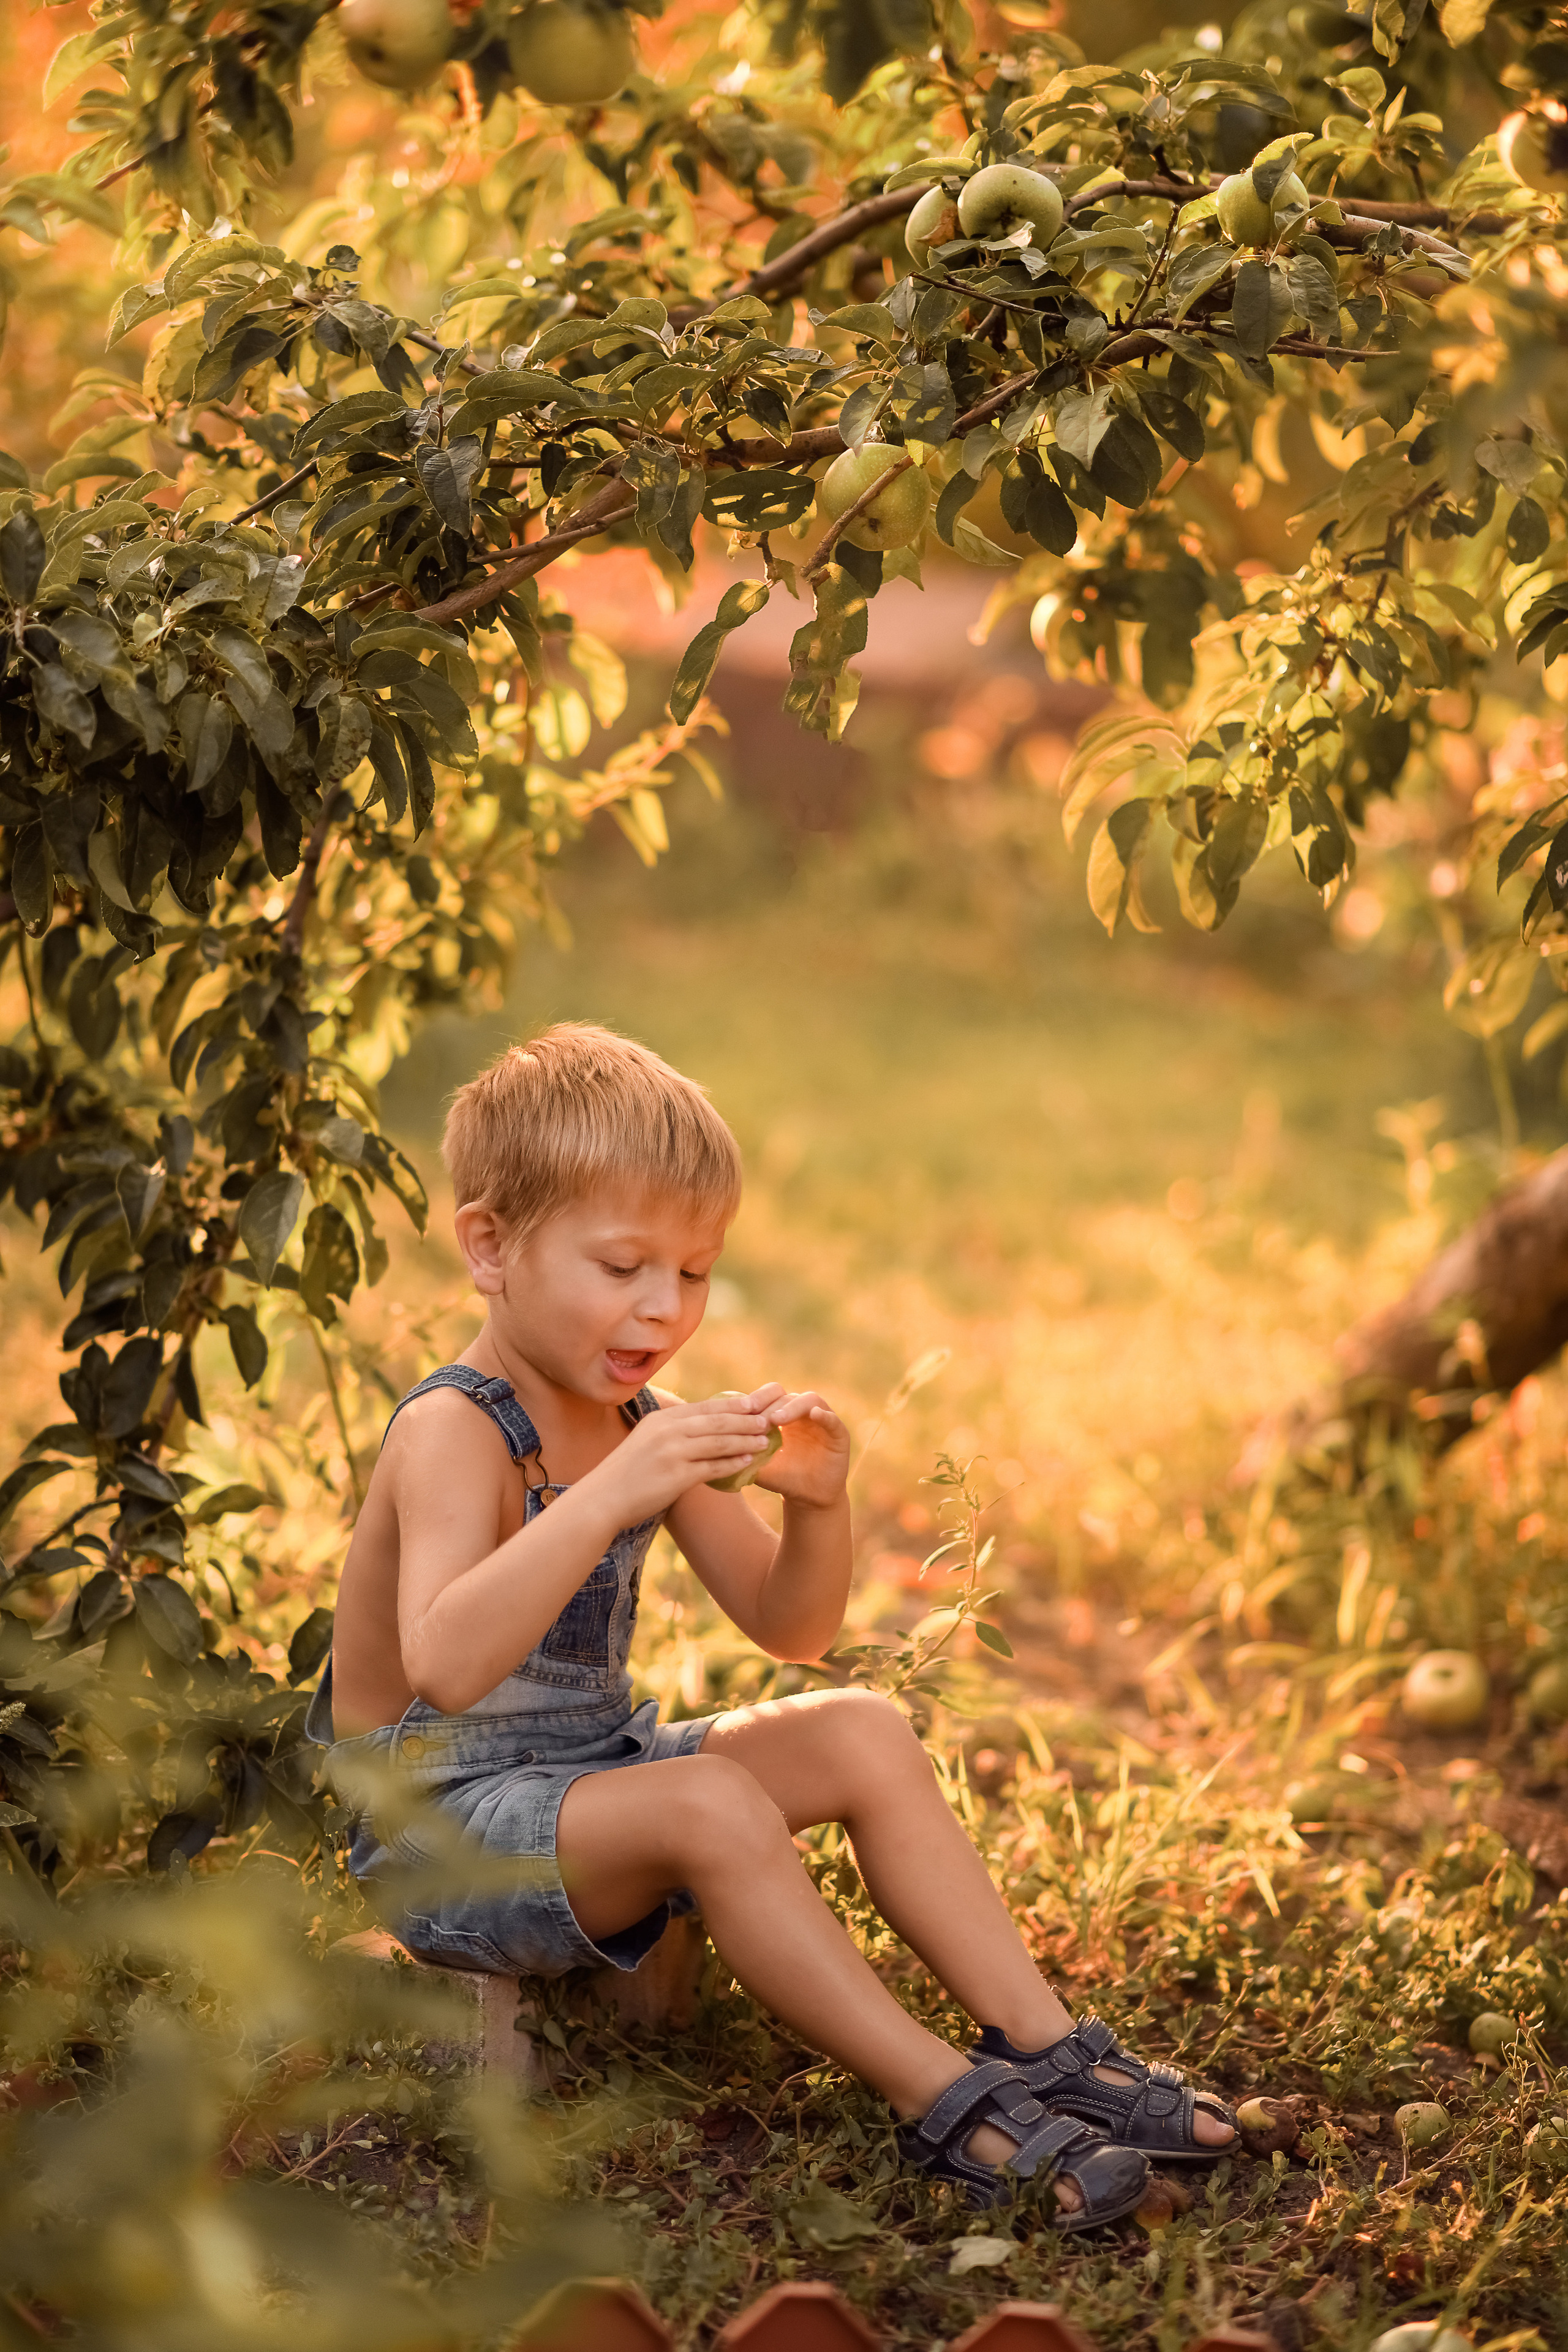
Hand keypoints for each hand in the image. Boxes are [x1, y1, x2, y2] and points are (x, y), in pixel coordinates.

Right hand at [585, 1392, 776, 1526]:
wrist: (603, 1498)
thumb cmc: (626, 1472)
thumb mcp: (646, 1440)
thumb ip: (671, 1430)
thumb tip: (701, 1427)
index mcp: (661, 1418)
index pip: (704, 1407)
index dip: (732, 1406)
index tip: (754, 1404)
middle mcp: (667, 1430)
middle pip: (716, 1421)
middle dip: (746, 1420)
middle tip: (768, 1419)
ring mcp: (672, 1452)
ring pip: (718, 1442)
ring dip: (745, 1441)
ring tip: (765, 1440)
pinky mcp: (676, 1476)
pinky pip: (712, 1467)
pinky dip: (732, 1463)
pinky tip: (748, 1462)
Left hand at [751, 1386, 849, 1509]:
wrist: (808, 1498)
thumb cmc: (782, 1477)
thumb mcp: (759, 1465)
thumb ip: (744, 1453)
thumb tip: (720, 1445)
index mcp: (782, 1415)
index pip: (769, 1395)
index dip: (756, 1399)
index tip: (740, 1411)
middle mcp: (801, 1413)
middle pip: (786, 1395)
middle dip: (769, 1403)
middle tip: (756, 1415)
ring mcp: (821, 1421)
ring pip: (809, 1400)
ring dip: (791, 1407)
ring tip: (776, 1419)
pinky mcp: (839, 1434)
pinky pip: (833, 1420)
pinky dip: (825, 1416)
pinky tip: (815, 1415)